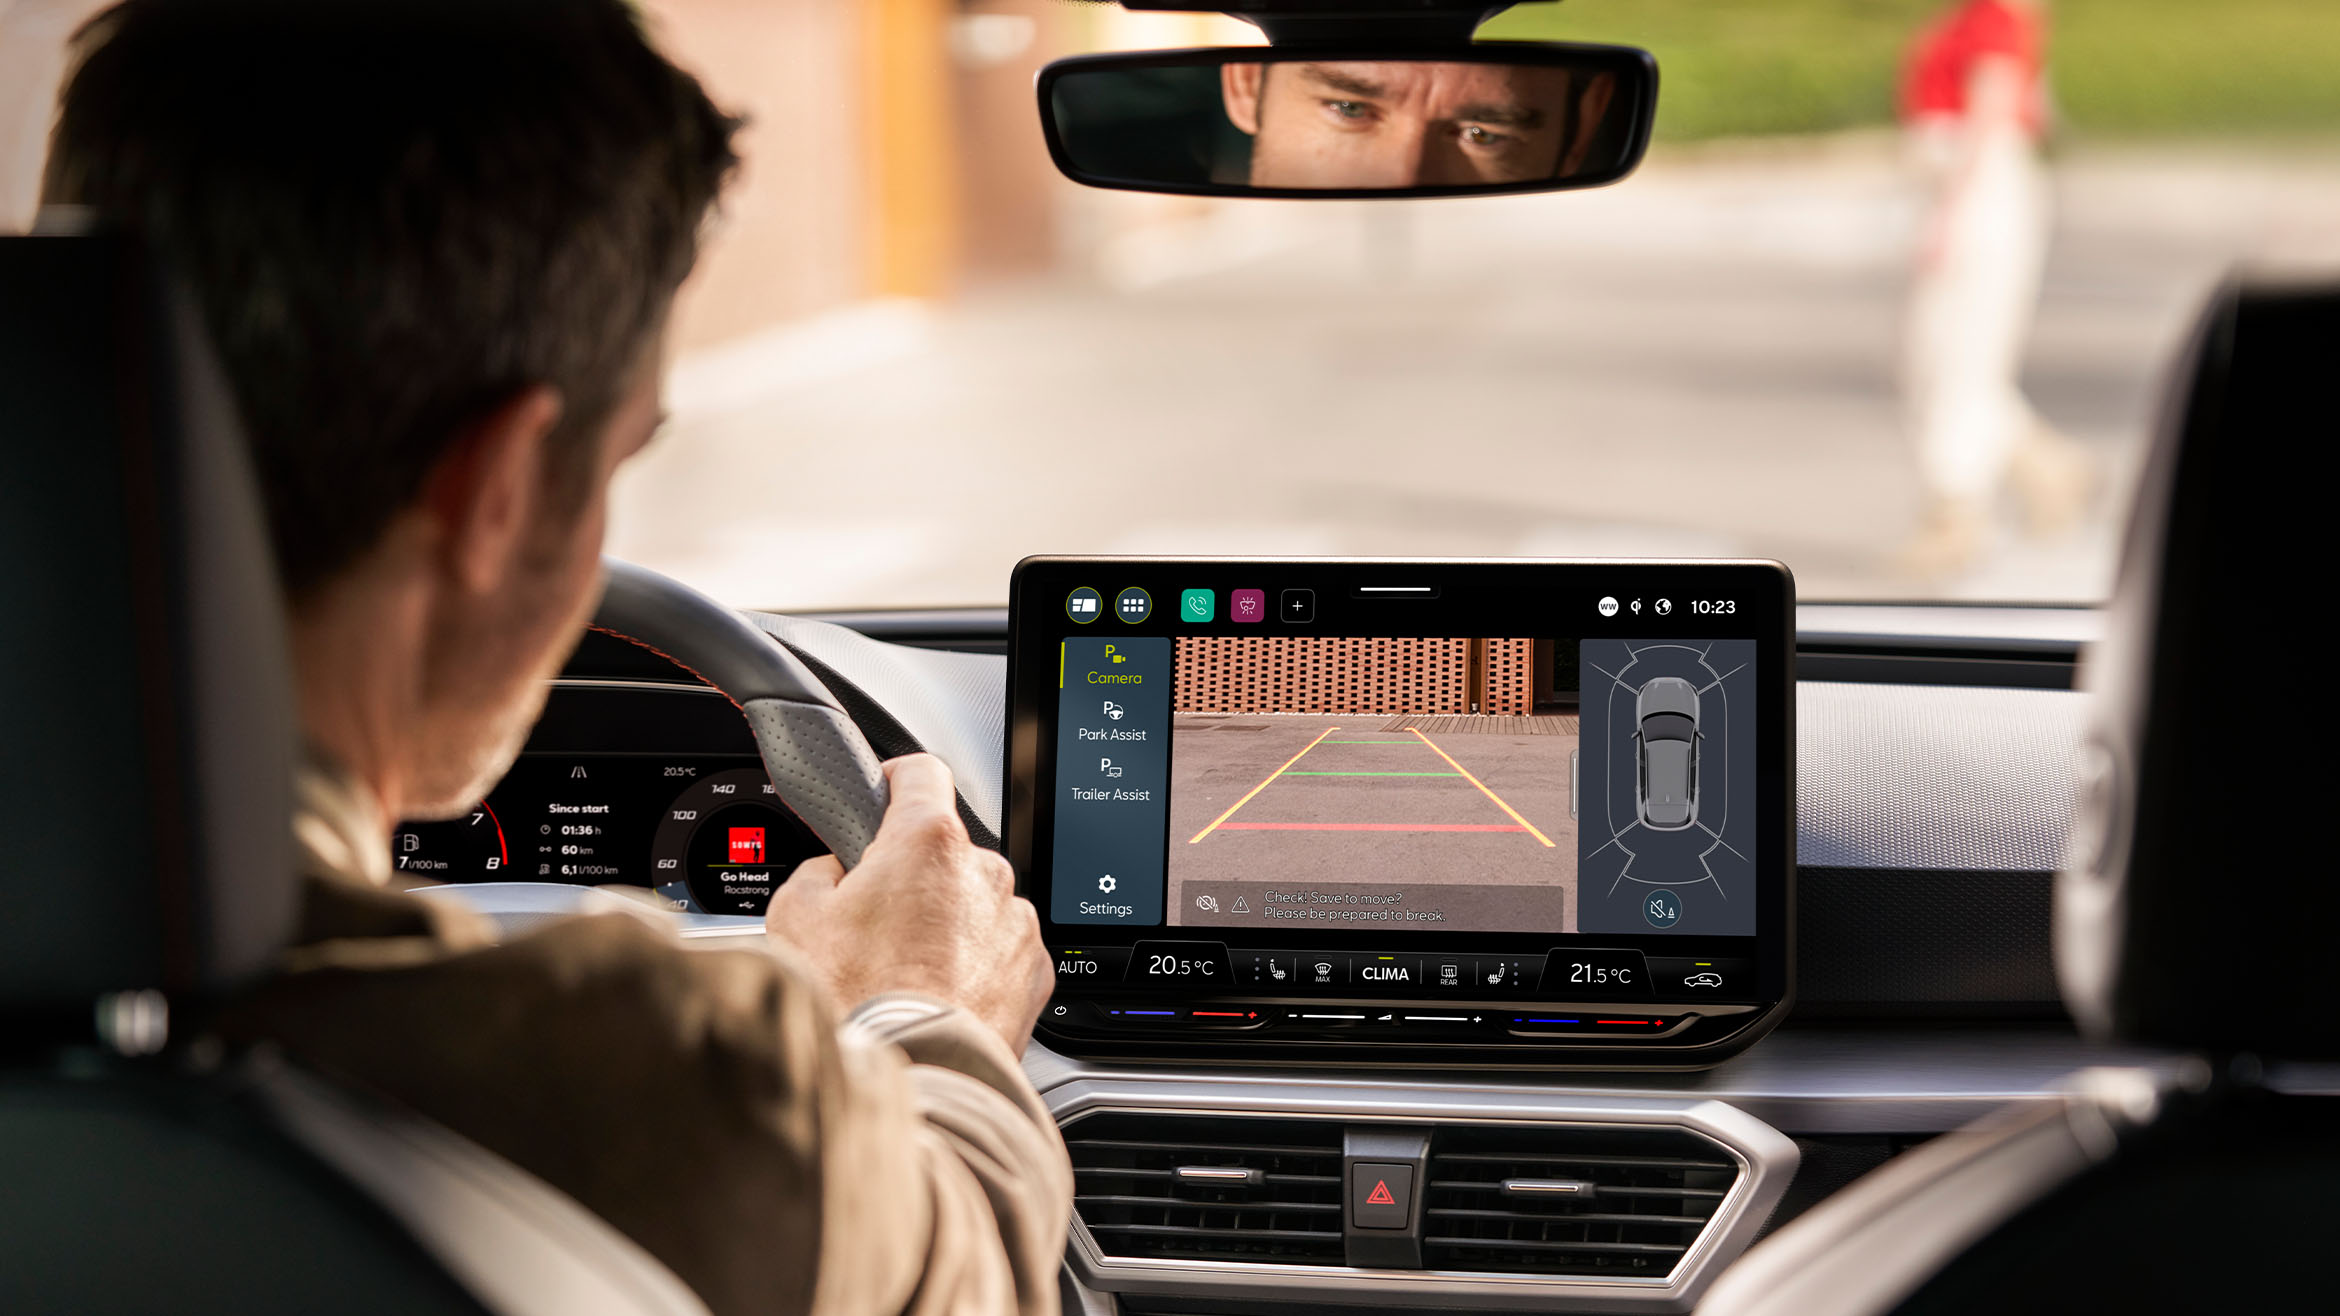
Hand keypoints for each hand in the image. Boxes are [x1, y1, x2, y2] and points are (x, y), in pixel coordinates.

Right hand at [765, 754, 1051, 1052]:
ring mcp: (1016, 925)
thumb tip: (833, 873)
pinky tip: (937, 997)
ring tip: (904, 974)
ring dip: (946, 925)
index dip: (894, 780)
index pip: (921, 772)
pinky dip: (975, 967)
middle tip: (872, 922)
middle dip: (911, 877)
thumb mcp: (795, 917)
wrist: (911, 1082)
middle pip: (944, 853)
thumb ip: (818, 872)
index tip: (883, 795)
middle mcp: (985, 874)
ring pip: (974, 906)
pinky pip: (1000, 953)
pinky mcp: (1034, 974)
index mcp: (928, 843)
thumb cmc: (856, 1005)